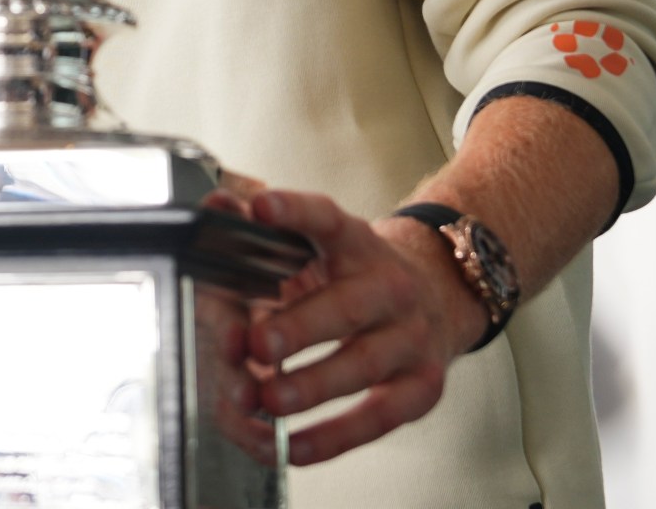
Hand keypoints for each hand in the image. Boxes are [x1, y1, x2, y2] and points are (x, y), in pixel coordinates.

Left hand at [242, 190, 485, 465]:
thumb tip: (216, 209)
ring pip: (362, 365)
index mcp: (355, 243)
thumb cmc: (356, 274)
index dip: (294, 212)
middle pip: (346, 306)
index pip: (325, 219)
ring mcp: (411, 338)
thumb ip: (262, 230)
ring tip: (270, 398)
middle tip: (258, 343)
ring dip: (313, 385)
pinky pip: (378, 417)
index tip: (260, 210)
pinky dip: (336, 436)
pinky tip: (296, 446)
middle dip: (300, 327)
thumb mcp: (317, 244)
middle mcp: (390, 287)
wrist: (440, 295)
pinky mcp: (421, 386)